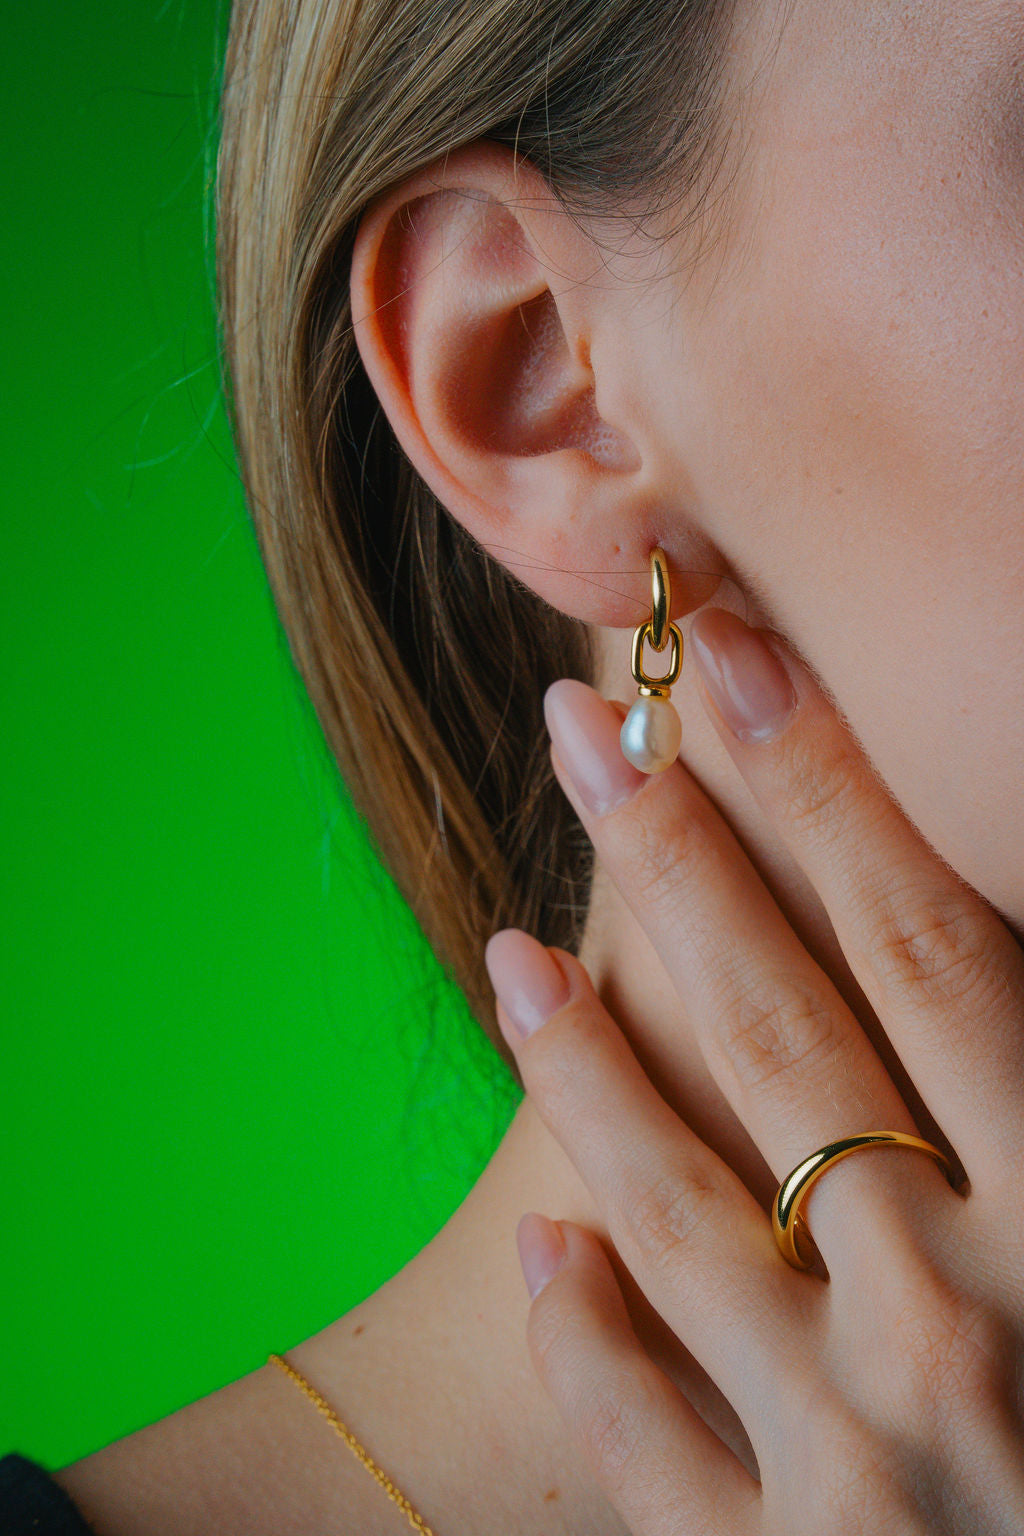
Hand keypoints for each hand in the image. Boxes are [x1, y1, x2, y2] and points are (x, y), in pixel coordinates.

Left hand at [484, 607, 1023, 1535]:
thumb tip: (963, 945)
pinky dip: (592, 1348)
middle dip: (676, 859)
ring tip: (508, 957)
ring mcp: (852, 1465)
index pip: (935, 955)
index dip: (830, 792)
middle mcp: (960, 1330)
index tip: (733, 665)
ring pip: (679, 1212)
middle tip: (582, 729)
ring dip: (582, 1069)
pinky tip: (546, 1257)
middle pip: (784, 1037)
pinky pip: (649, 1450)